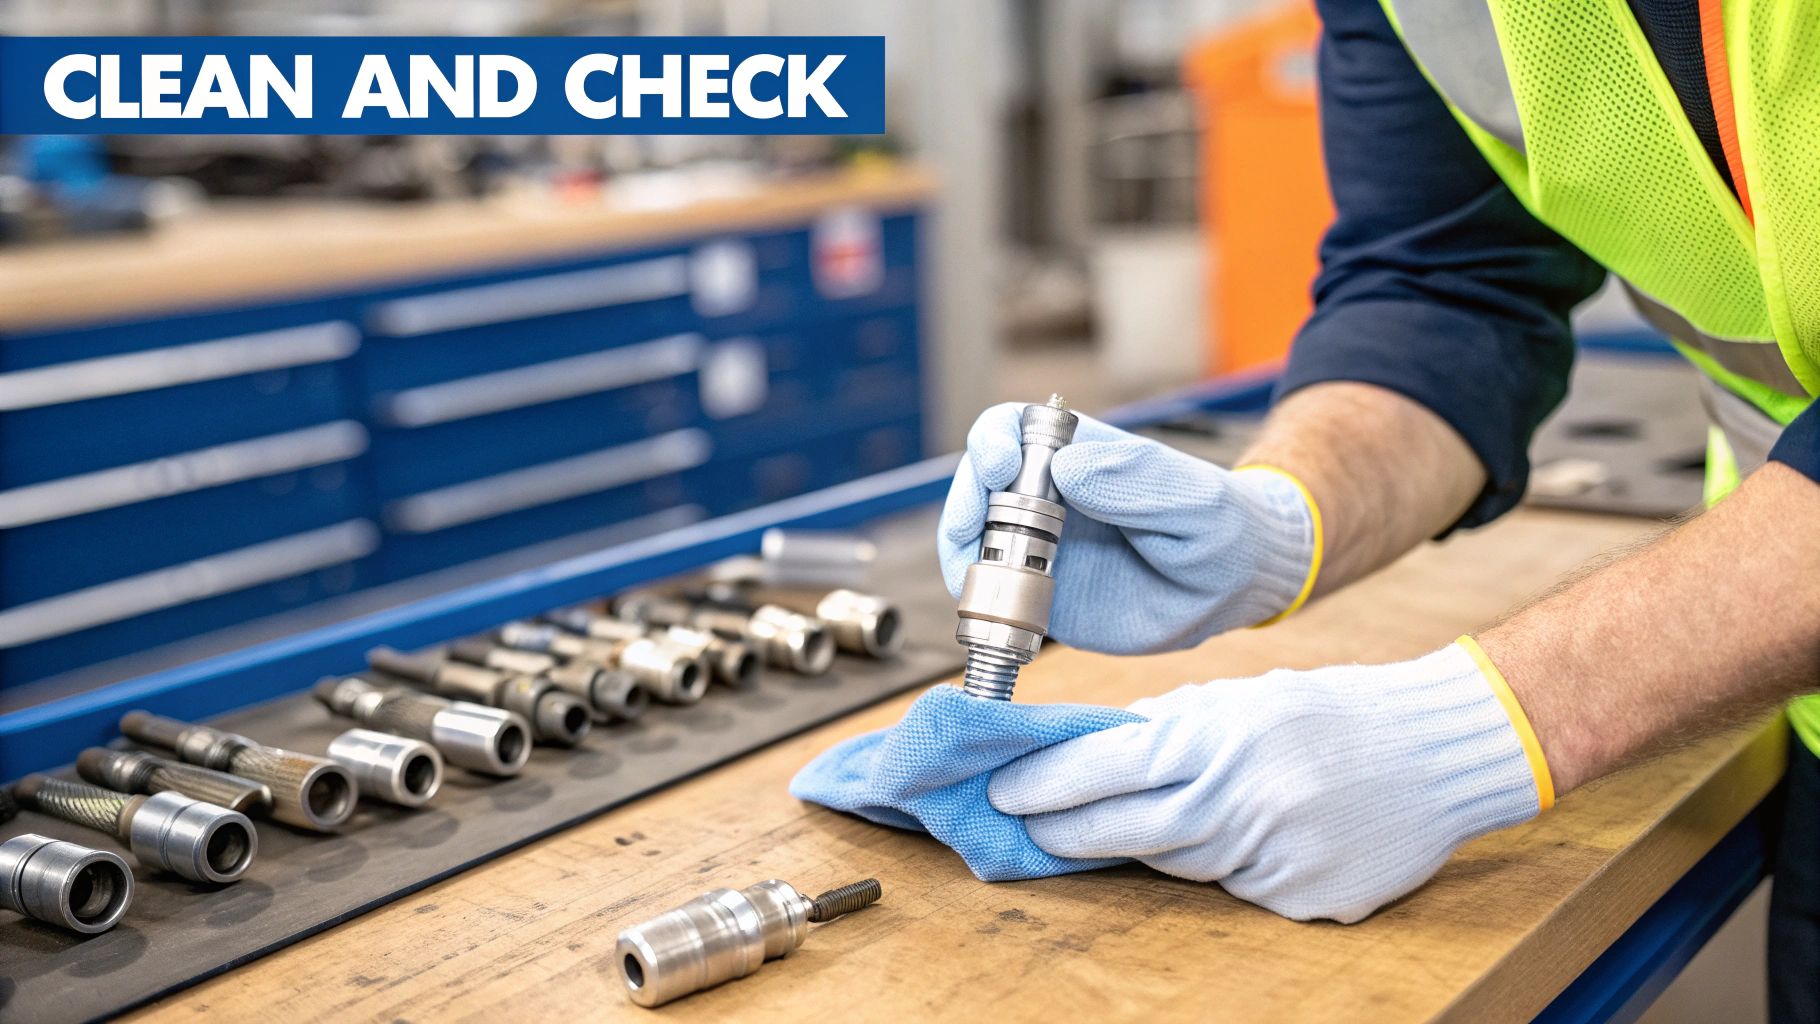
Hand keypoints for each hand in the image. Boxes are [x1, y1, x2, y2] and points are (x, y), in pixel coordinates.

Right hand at [938, 404, 1318, 654]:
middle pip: (979, 482)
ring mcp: (1041, 546)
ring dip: (962, 551)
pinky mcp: (1043, 594)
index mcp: (1080, 456)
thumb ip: (1136, 481)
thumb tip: (1066, 468)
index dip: (993, 440)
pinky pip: (994, 592)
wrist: (1237, 588)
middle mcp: (1049, 496)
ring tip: (974, 573)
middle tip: (973, 527)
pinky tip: (994, 607)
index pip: (1013, 429)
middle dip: (965, 500)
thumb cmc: (1223, 527)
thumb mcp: (1194, 499)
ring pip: (975, 537)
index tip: (1000, 464)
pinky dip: (980, 598)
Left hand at [987, 643, 1549, 921]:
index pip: (1109, 768)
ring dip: (1151, 845)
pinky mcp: (1303, 898)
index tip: (1004, 790)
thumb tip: (1095, 749)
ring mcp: (1275, 856)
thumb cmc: (1335, 713)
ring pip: (1180, 863)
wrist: (1437, 752)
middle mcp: (1243, 799)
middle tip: (1032, 825)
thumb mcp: (1245, 698)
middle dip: (1070, 828)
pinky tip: (1245, 837)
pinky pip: (1238, 889)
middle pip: (1130, 830)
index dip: (1048, 784)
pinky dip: (1226, 866)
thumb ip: (1170, 726)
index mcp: (1221, 738)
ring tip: (1137, 822)